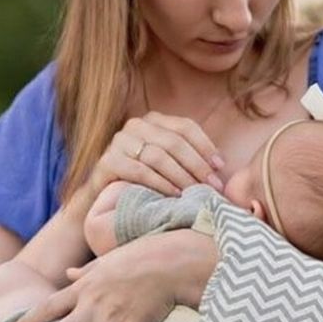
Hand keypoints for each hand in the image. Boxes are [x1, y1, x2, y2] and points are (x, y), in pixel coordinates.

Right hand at [87, 112, 224, 199]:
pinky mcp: (107, 162)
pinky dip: (161, 183)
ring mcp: (118, 142)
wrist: (102, 201)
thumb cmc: (143, 183)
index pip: (185, 127)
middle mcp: (134, 126)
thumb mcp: (167, 164)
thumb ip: (188, 158)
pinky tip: (174, 195)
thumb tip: (220, 166)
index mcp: (152, 120)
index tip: (220, 167)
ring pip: (158, 156)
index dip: (205, 146)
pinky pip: (140, 171)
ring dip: (181, 176)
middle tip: (212, 186)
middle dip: (197, 165)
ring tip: (195, 193)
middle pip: (174, 142)